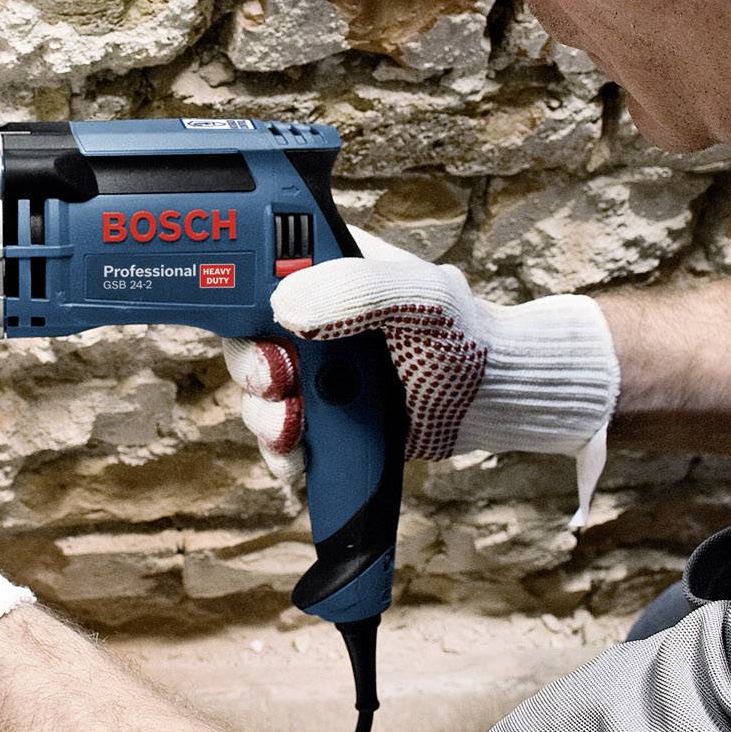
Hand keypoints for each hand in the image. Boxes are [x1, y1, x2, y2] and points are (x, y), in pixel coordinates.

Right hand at [222, 227, 617, 486]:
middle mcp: (313, 320)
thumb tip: (284, 309)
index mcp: (328, 272)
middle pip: (245, 340)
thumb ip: (357, 291)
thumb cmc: (465, 335)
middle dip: (252, 368)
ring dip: (264, 416)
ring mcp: (316, 372)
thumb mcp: (420, 295)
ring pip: (258, 394)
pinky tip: (296, 459)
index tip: (252, 322)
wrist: (493, 400)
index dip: (237, 296)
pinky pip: (282, 437)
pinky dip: (281, 452)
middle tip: (278, 382)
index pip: (257, 273)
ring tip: (292, 429)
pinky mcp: (326, 417)